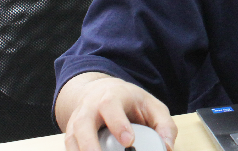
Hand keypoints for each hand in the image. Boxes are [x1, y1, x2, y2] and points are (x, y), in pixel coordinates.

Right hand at [58, 73, 176, 150]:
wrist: (98, 92)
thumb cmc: (128, 101)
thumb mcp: (150, 105)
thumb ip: (163, 125)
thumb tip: (167, 147)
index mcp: (111, 97)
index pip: (111, 107)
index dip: (118, 124)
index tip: (129, 141)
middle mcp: (89, 109)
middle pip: (83, 124)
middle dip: (90, 145)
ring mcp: (76, 123)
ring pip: (71, 139)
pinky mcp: (71, 136)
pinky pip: (70, 148)